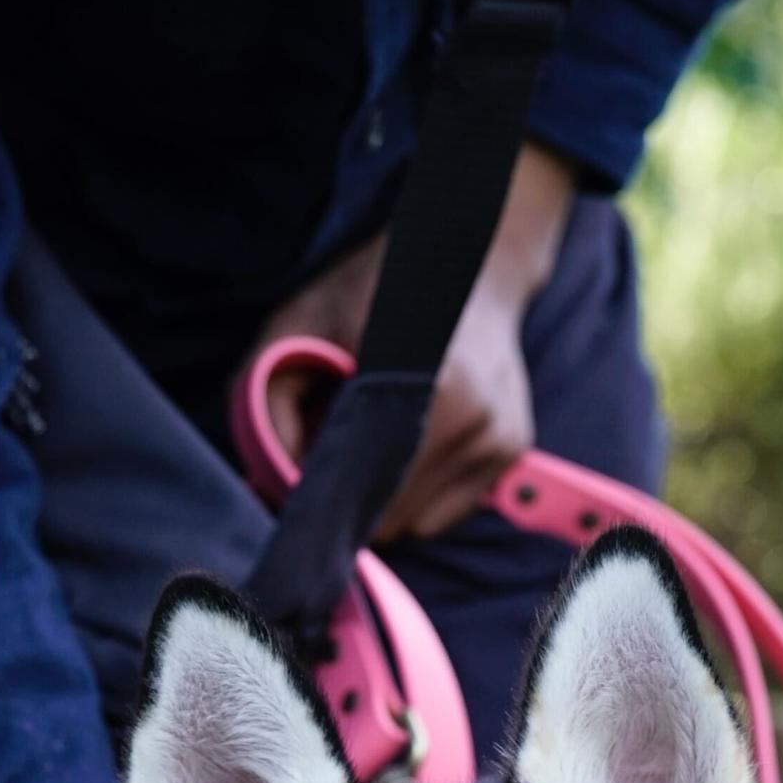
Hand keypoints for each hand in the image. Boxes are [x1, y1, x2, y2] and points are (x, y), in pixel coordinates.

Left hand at [260, 141, 575, 541]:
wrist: (472, 258)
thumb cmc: (377, 286)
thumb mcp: (303, 321)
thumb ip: (270, 401)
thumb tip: (275, 483)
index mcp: (429, 391)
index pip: (362, 500)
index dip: (325, 498)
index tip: (306, 474)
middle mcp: (474, 422)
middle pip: (390, 523)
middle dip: (358, 496)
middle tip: (346, 440)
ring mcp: (499, 439)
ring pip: (420, 524)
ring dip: (392, 494)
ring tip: (386, 430)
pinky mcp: (512, 448)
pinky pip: (449, 510)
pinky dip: (424, 489)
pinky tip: (418, 436)